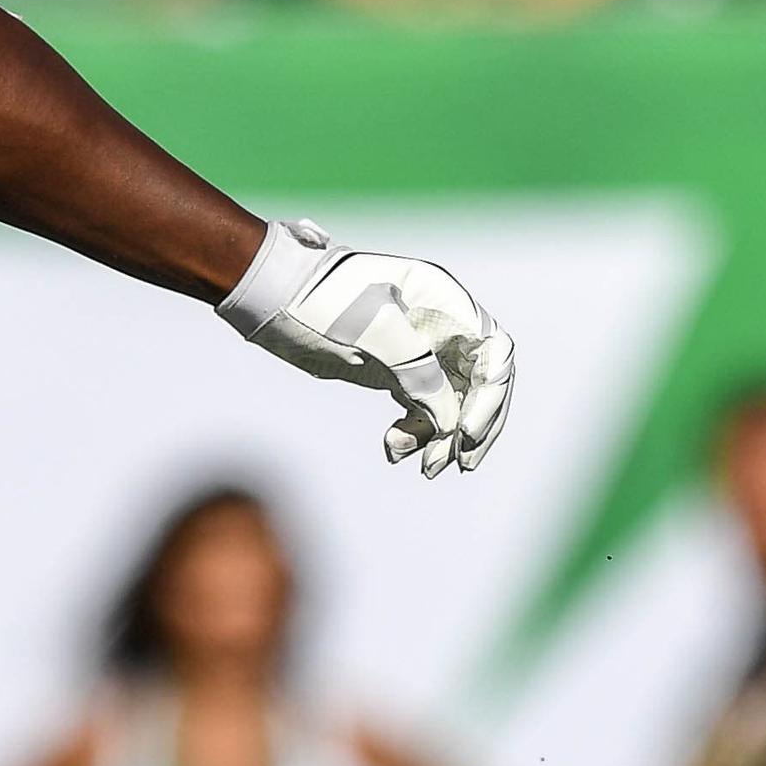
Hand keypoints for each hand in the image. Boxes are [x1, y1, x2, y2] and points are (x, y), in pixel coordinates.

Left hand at [218, 219, 516, 476]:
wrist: (272, 296)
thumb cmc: (321, 300)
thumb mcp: (374, 332)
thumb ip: (419, 373)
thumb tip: (449, 421)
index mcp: (444, 301)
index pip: (493, 352)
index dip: (490, 395)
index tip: (466, 432)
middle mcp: (439, 324)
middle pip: (479, 381)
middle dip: (474, 424)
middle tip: (460, 463)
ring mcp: (418, 349)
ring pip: (451, 400)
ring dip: (443, 436)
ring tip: (428, 469)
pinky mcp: (394, 371)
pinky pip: (421, 407)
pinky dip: (415, 432)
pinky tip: (394, 450)